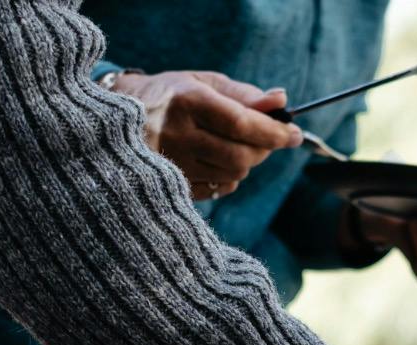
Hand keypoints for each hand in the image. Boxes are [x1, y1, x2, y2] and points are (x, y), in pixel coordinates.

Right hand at [112, 71, 302, 200]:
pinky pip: (218, 189)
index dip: (274, 132)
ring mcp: (172, 164)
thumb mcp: (204, 84)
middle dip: (263, 149)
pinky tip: (218, 160)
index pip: (242, 124)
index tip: (295, 135)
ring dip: (247, 163)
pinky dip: (229, 176)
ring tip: (236, 146)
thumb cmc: (172, 95)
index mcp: (187, 101)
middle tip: (266, 139)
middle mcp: (177, 134)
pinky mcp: (172, 185)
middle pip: (241, 156)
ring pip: (232, 175)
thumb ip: (244, 94)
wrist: (122, 118)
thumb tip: (281, 101)